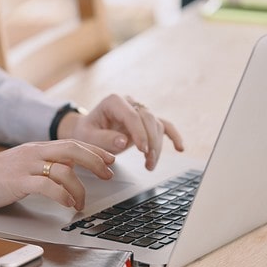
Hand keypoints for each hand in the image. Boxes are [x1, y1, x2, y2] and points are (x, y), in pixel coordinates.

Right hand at [0, 140, 115, 210]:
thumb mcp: (19, 167)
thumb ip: (41, 167)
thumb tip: (66, 175)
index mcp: (34, 148)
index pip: (71, 143)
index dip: (93, 150)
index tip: (109, 159)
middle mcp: (32, 152)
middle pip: (73, 149)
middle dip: (96, 161)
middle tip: (109, 174)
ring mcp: (25, 165)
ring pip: (64, 170)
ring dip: (79, 188)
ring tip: (82, 203)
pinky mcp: (17, 181)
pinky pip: (48, 186)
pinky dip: (63, 195)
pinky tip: (68, 204)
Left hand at [58, 94, 183, 169]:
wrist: (87, 131)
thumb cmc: (86, 133)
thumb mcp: (88, 138)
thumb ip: (104, 139)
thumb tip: (123, 141)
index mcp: (113, 101)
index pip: (132, 115)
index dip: (139, 132)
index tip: (142, 150)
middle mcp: (129, 103)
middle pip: (148, 119)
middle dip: (151, 141)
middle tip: (148, 160)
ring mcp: (139, 111)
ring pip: (156, 125)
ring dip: (157, 146)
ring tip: (150, 165)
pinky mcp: (145, 121)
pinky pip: (164, 126)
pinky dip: (173, 136)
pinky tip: (180, 148)